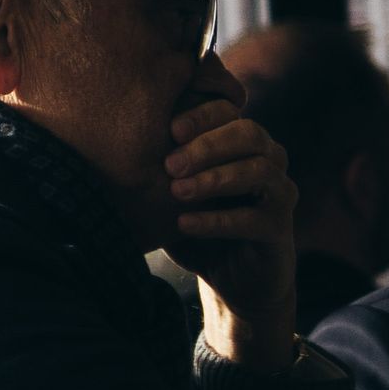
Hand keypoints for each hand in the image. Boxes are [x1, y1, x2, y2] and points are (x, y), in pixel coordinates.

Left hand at [162, 96, 298, 369]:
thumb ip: (155, 166)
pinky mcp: (280, 229)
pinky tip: (184, 223)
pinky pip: (255, 217)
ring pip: (258, 170)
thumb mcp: (169, 193)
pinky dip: (217, 219)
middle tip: (170, 165)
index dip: (202, 115)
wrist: (230, 278)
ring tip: (177, 192)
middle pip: (250, 134)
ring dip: (214, 179)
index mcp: (242, 143)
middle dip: (207, 146)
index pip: (229, 111)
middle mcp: (268, 160)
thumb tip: (108, 136)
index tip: (169, 129)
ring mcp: (279, 193)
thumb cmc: (195, 224)